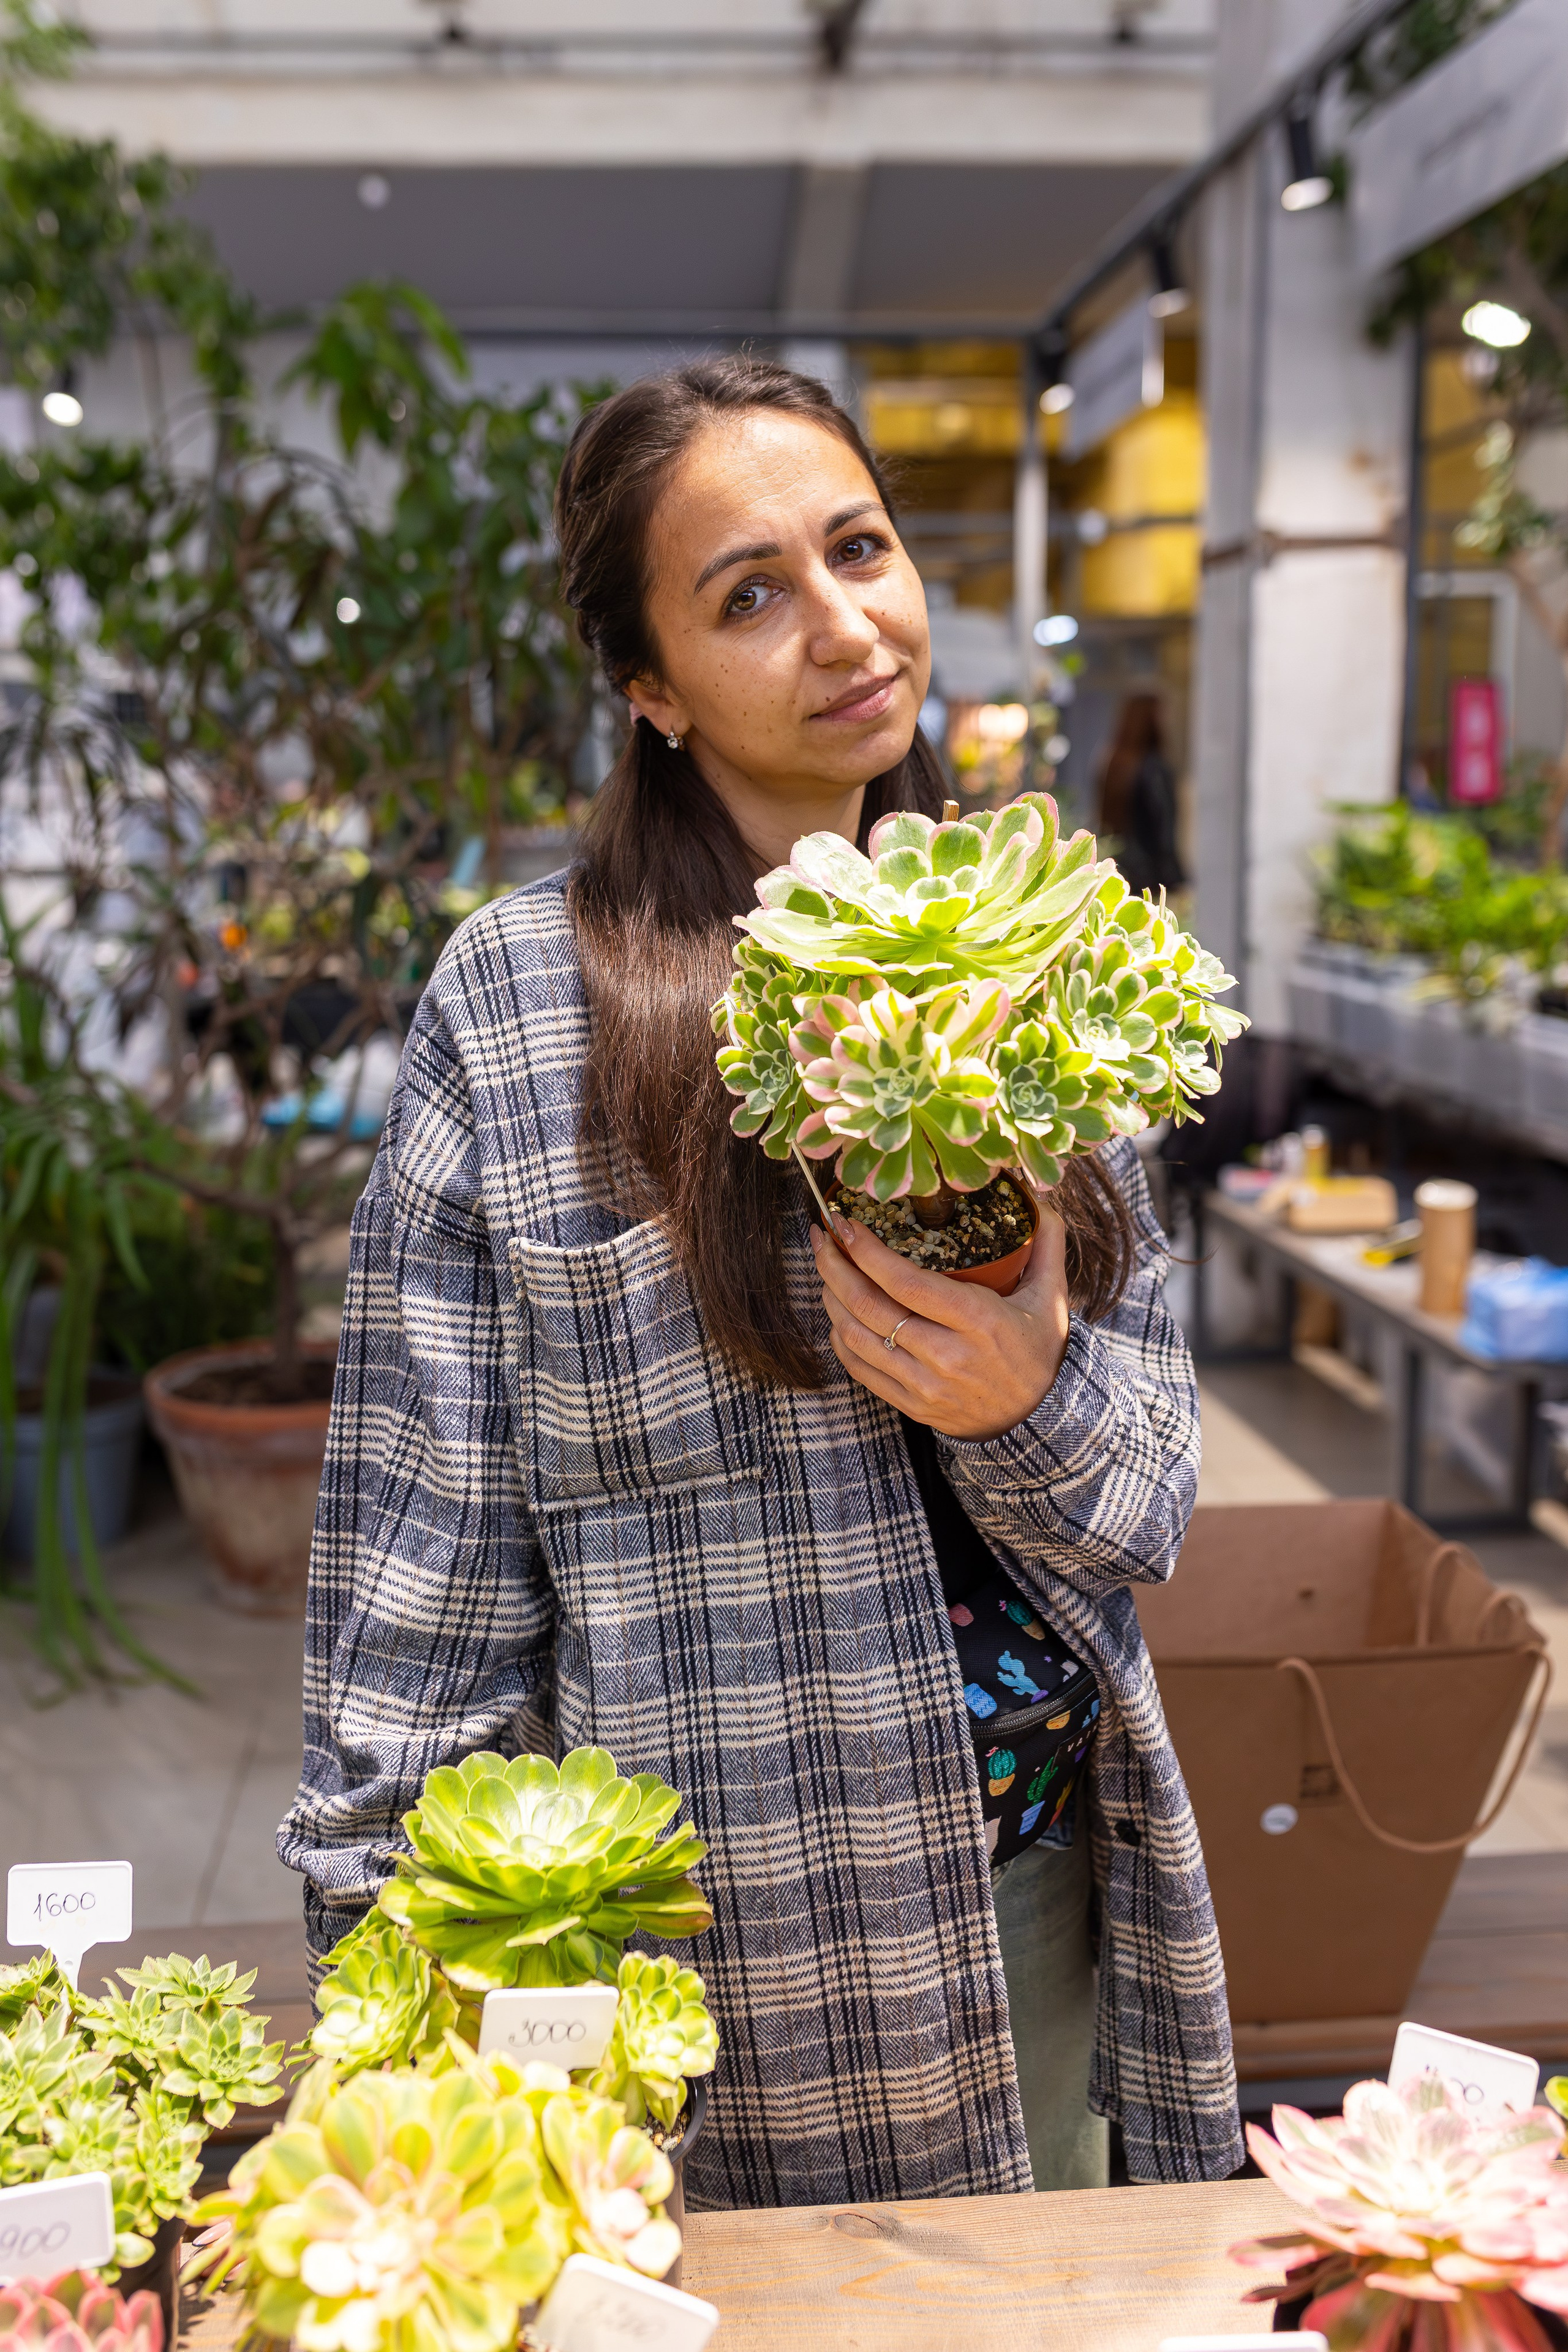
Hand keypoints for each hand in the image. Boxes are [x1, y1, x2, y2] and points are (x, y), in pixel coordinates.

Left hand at [810, 1193, 1071, 1441]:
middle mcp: (946, 1355)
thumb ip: (1047, 1244)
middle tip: (822, 1237)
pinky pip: (859, 1369)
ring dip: (831, 1298)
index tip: (846, 1224)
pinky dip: (840, 1337)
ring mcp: (924, 1385)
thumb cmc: (1040, 1352)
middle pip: (869, 1306)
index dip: (866, 1250)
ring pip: (856, 1337)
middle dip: (835, 1266)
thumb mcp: (1052, 1298)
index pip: (907, 1282)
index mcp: (979, 1321)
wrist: (1038, 1421)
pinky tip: (838, 1313)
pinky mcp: (911, 1405)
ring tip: (828, 1269)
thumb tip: (1038, 1198)